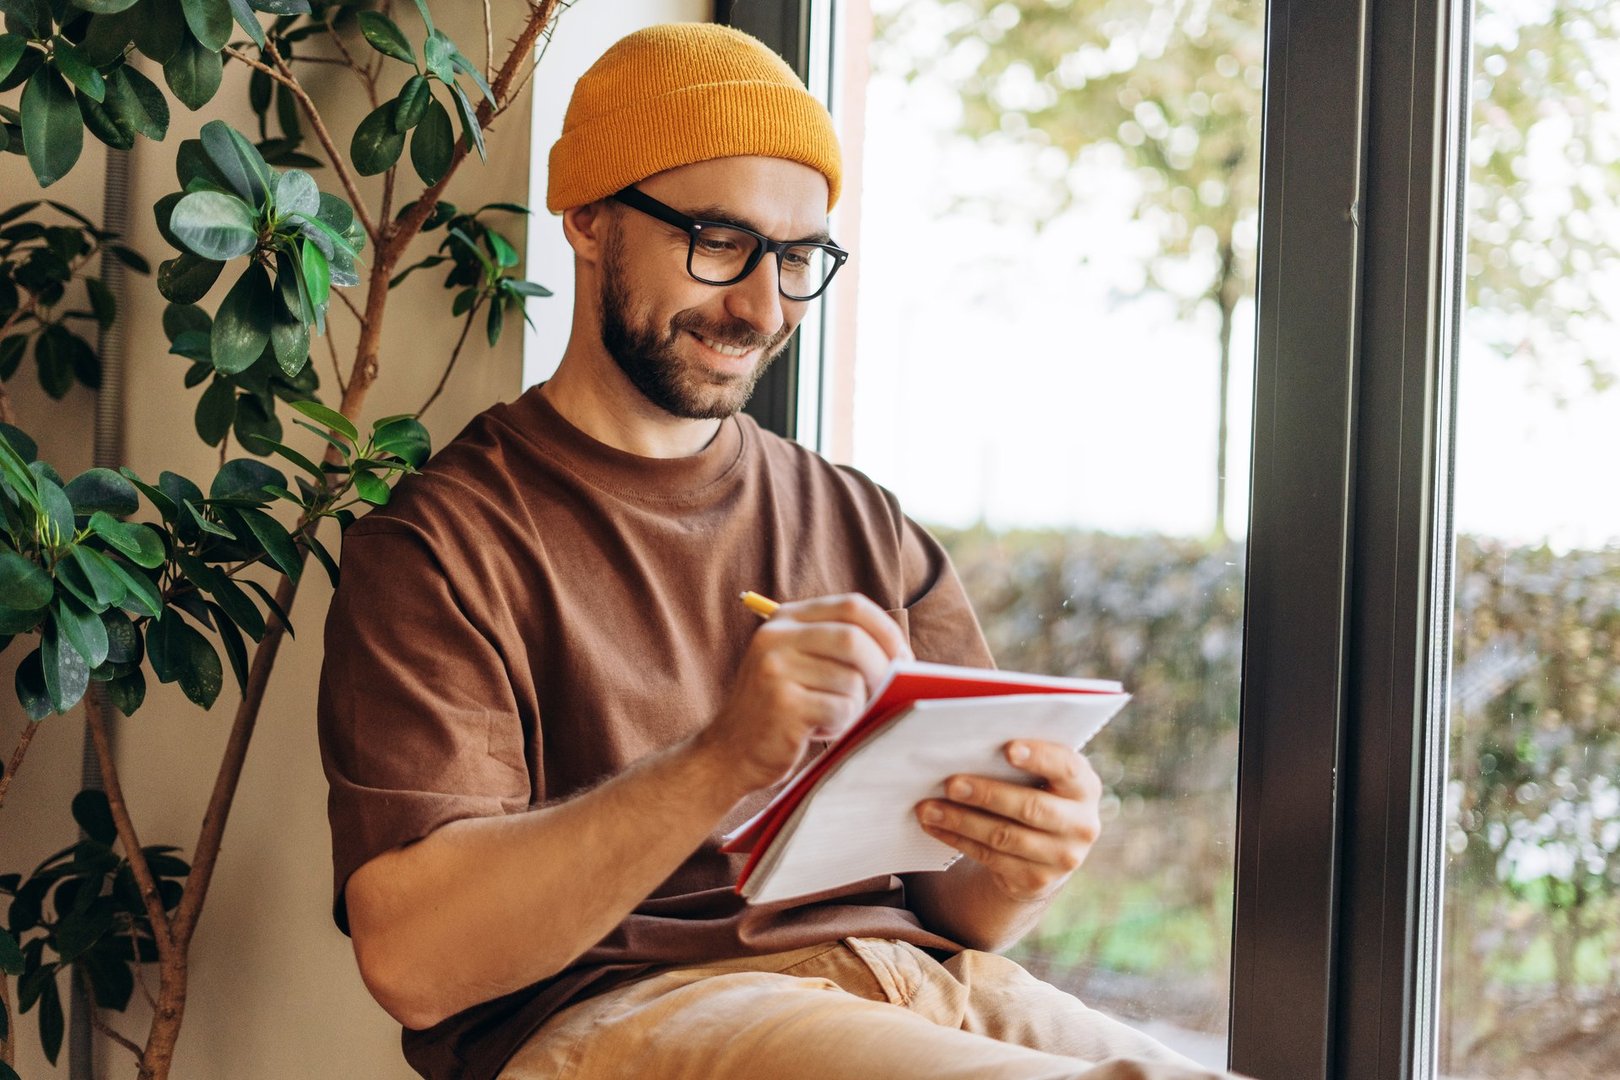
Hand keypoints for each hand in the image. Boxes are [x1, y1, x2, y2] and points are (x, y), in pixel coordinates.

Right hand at [701, 593, 911, 795]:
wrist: (729, 753)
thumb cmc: (781, 709)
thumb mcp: (800, 662)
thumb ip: (839, 646)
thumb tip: (903, 654)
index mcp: (785, 619)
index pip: (851, 606)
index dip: (886, 630)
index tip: (903, 656)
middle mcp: (776, 637)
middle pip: (854, 639)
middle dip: (883, 667)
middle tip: (889, 690)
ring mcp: (776, 670)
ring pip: (852, 679)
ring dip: (857, 704)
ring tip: (832, 715)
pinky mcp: (783, 705)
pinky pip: (841, 708)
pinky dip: (842, 723)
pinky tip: (820, 729)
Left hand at [915, 740, 1101, 902]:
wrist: (1048, 853)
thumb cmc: (1037, 794)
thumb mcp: (1045, 777)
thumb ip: (1025, 762)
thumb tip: (969, 745)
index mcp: (1085, 787)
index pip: (1066, 768)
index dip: (1039, 757)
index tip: (1007, 748)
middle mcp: (1082, 825)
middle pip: (1031, 808)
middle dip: (987, 794)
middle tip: (950, 782)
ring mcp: (1061, 858)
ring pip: (1004, 837)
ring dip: (961, 821)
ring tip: (928, 807)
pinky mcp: (1035, 880)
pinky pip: (990, 858)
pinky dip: (958, 839)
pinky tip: (935, 826)